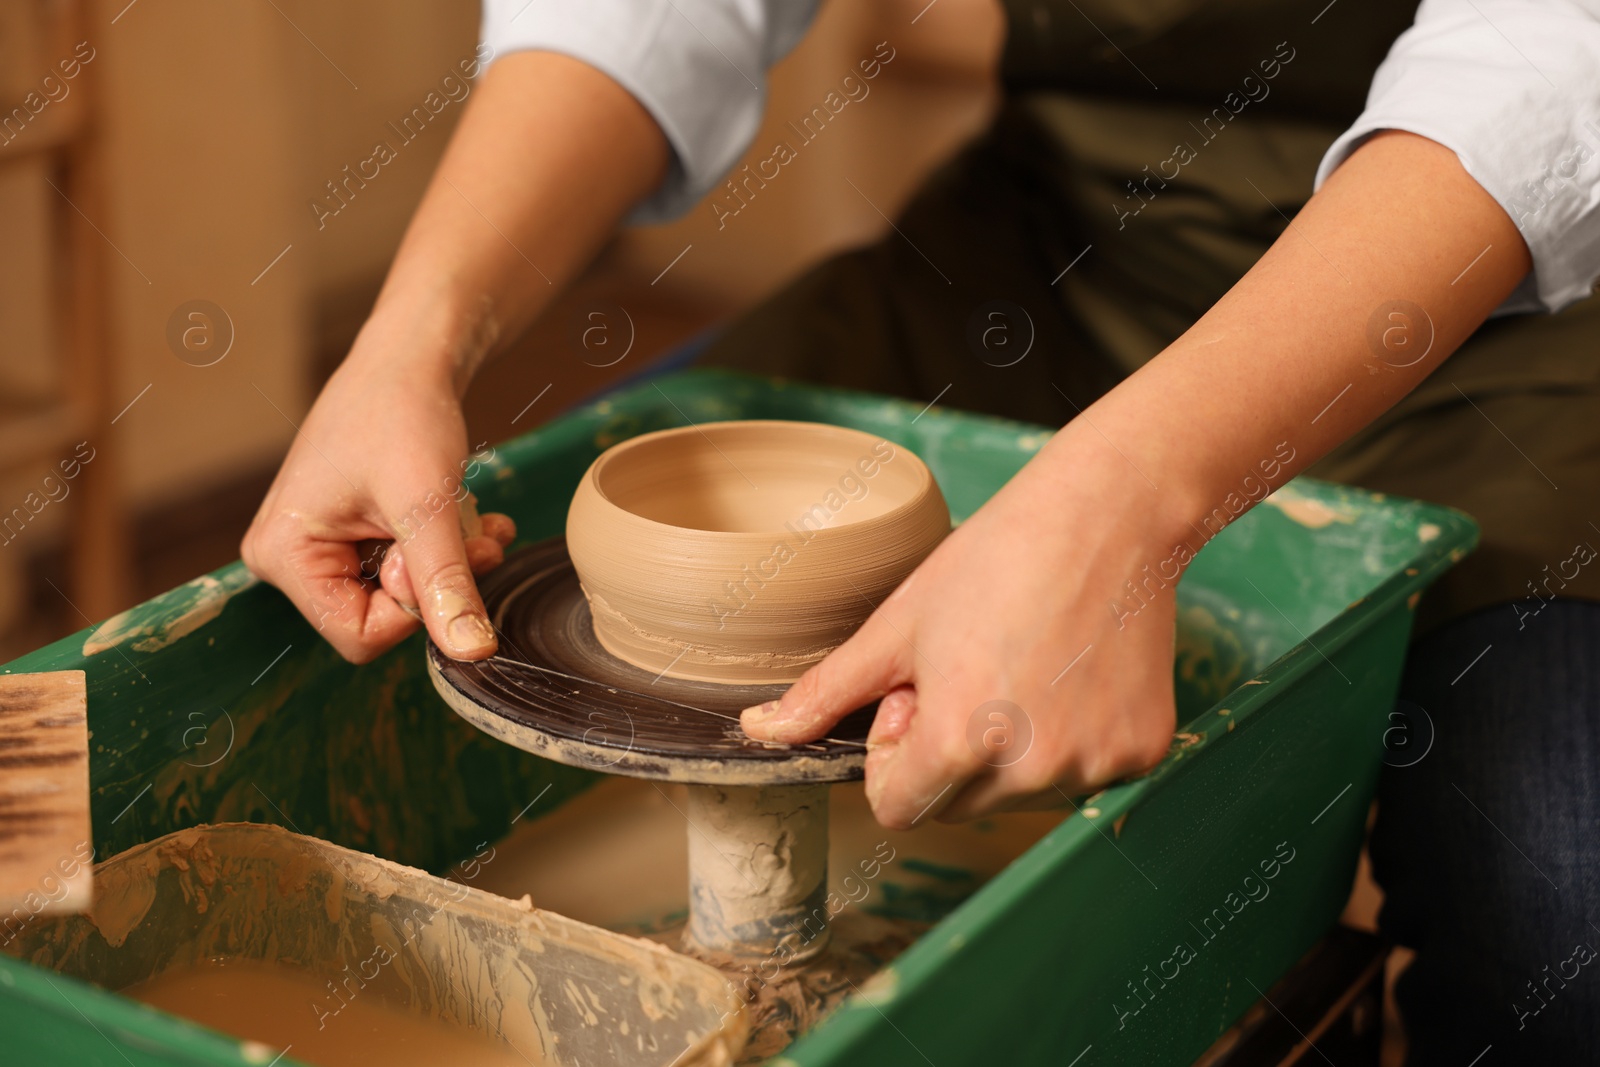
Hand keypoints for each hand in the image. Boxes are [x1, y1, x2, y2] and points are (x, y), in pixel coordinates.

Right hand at [242, 326, 514, 663]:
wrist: (410, 358)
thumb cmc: (403, 413)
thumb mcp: (428, 505)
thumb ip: (447, 583)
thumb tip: (472, 652)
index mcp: (282, 555)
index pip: (358, 638)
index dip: (413, 609)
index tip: (436, 554)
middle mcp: (287, 558)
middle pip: (379, 619)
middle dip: (437, 584)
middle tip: (473, 538)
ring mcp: (316, 547)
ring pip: (401, 597)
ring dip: (452, 567)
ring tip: (478, 525)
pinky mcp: (348, 536)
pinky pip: (404, 571)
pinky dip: (447, 551)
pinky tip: (472, 520)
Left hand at [740, 429, 1178, 828]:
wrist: (1107, 515)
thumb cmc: (996, 558)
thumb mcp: (898, 625)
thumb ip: (828, 692)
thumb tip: (760, 734)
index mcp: (962, 739)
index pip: (898, 809)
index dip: (893, 755)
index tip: (917, 695)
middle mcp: (1033, 768)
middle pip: (957, 805)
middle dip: (947, 752)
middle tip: (969, 669)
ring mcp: (1095, 764)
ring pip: (1016, 794)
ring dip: (1005, 749)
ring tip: (1020, 664)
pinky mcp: (1140, 751)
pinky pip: (1079, 775)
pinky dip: (1065, 738)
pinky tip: (1068, 672)